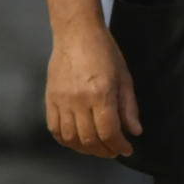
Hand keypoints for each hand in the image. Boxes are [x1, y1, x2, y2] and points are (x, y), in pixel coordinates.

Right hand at [46, 24, 141, 158]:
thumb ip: (129, 106)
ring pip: (71, 139)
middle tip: (113, 150)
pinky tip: (77, 140)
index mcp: (101, 93)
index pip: (109, 132)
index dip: (119, 146)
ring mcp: (62, 101)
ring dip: (85, 149)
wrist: (77, 33)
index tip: (126, 149)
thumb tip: (134, 132)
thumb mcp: (124, 76)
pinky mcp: (50, 100)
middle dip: (104, 150)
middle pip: (89, 139)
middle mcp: (79, 100)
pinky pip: (55, 130)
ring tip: (97, 147)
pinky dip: (66, 140)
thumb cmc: (104, 51)